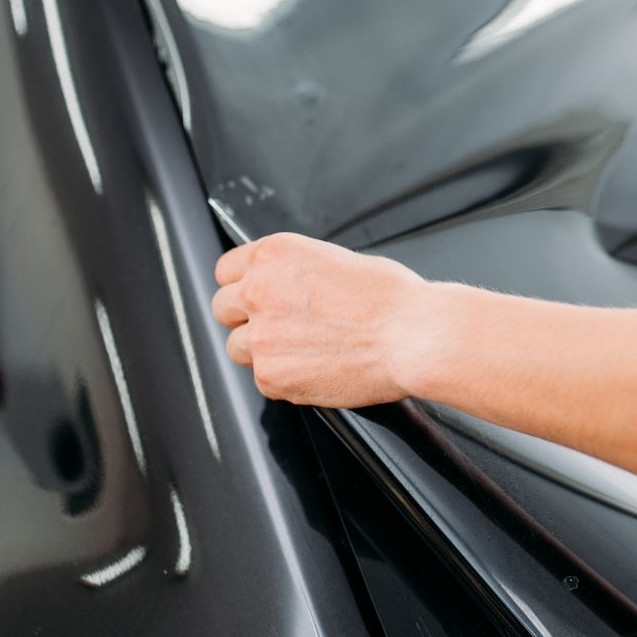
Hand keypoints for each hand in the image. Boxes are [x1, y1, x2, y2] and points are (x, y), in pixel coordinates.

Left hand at [212, 233, 434, 407]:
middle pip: (223, 309)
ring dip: (263, 351)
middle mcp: (259, 291)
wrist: (413, 336)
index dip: (243, 285)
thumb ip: (297, 274)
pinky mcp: (271, 376)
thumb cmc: (392, 299)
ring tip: (304, 350)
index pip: (226, 270)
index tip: (254, 296)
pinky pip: (263, 380)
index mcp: (274, 256)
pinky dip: (285, 378)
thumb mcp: (338, 261)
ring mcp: (262, 336)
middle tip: (279, 326)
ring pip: (237, 348)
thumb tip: (289, 288)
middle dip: (246, 318)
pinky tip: (317, 367)